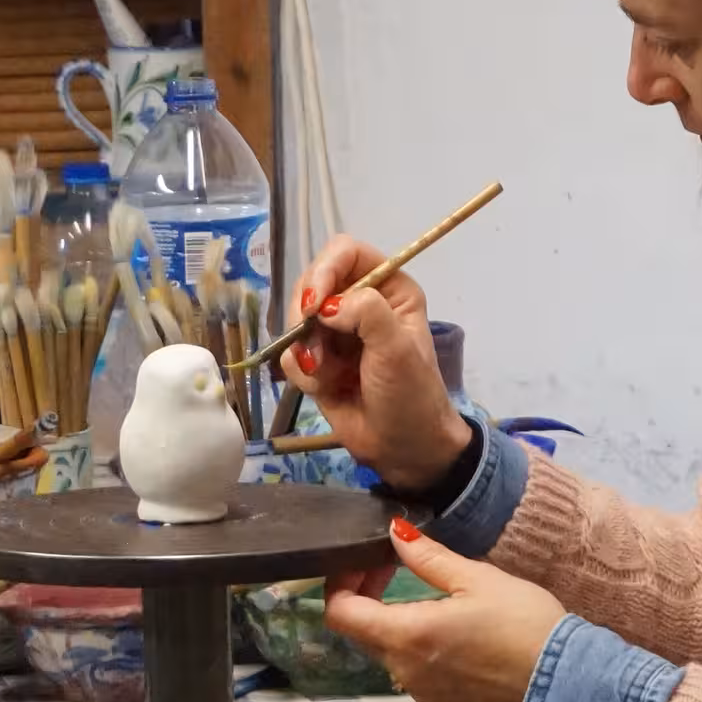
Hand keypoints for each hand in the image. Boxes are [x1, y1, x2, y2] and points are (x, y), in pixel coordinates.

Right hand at [280, 234, 468, 491]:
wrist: (404, 448)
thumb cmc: (411, 395)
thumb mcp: (397, 348)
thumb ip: (365, 313)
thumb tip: (324, 306)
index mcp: (388, 287)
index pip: (345, 252)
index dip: (324, 270)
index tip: (314, 305)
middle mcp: (360, 302)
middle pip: (312, 282)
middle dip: (307, 317)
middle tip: (317, 348)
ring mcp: (336, 331)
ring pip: (295, 319)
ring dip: (306, 349)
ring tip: (327, 375)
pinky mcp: (318, 360)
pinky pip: (291, 352)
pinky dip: (302, 371)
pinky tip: (324, 388)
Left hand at [325, 518, 566, 701]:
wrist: (568, 683)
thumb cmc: (524, 623)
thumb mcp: (477, 578)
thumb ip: (428, 557)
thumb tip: (393, 533)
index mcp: (406, 635)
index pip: (341, 613)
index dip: (342, 583)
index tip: (364, 562)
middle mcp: (404, 672)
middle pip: (364, 633)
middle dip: (370, 599)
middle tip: (396, 569)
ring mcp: (424, 696)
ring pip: (392, 655)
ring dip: (398, 626)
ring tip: (434, 602)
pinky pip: (418, 677)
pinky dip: (422, 653)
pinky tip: (456, 637)